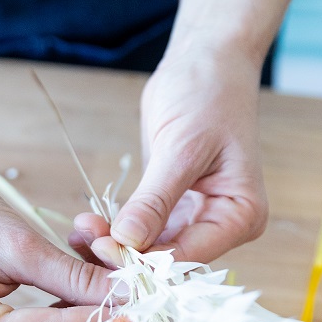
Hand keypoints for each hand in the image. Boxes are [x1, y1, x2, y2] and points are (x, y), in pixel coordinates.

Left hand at [71, 0, 302, 266]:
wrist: (206, 61)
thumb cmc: (208, 93)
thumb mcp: (182, 147)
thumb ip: (156, 198)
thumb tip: (128, 241)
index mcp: (241, 216)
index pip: (191, 256)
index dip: (147, 260)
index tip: (105, 247)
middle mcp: (222, 226)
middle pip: (169, 260)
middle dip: (125, 254)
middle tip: (85, 239)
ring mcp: (196, 220)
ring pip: (151, 250)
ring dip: (114, 245)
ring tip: (80, 229)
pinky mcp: (172, 209)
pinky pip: (142, 231)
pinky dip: (115, 231)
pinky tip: (86, 225)